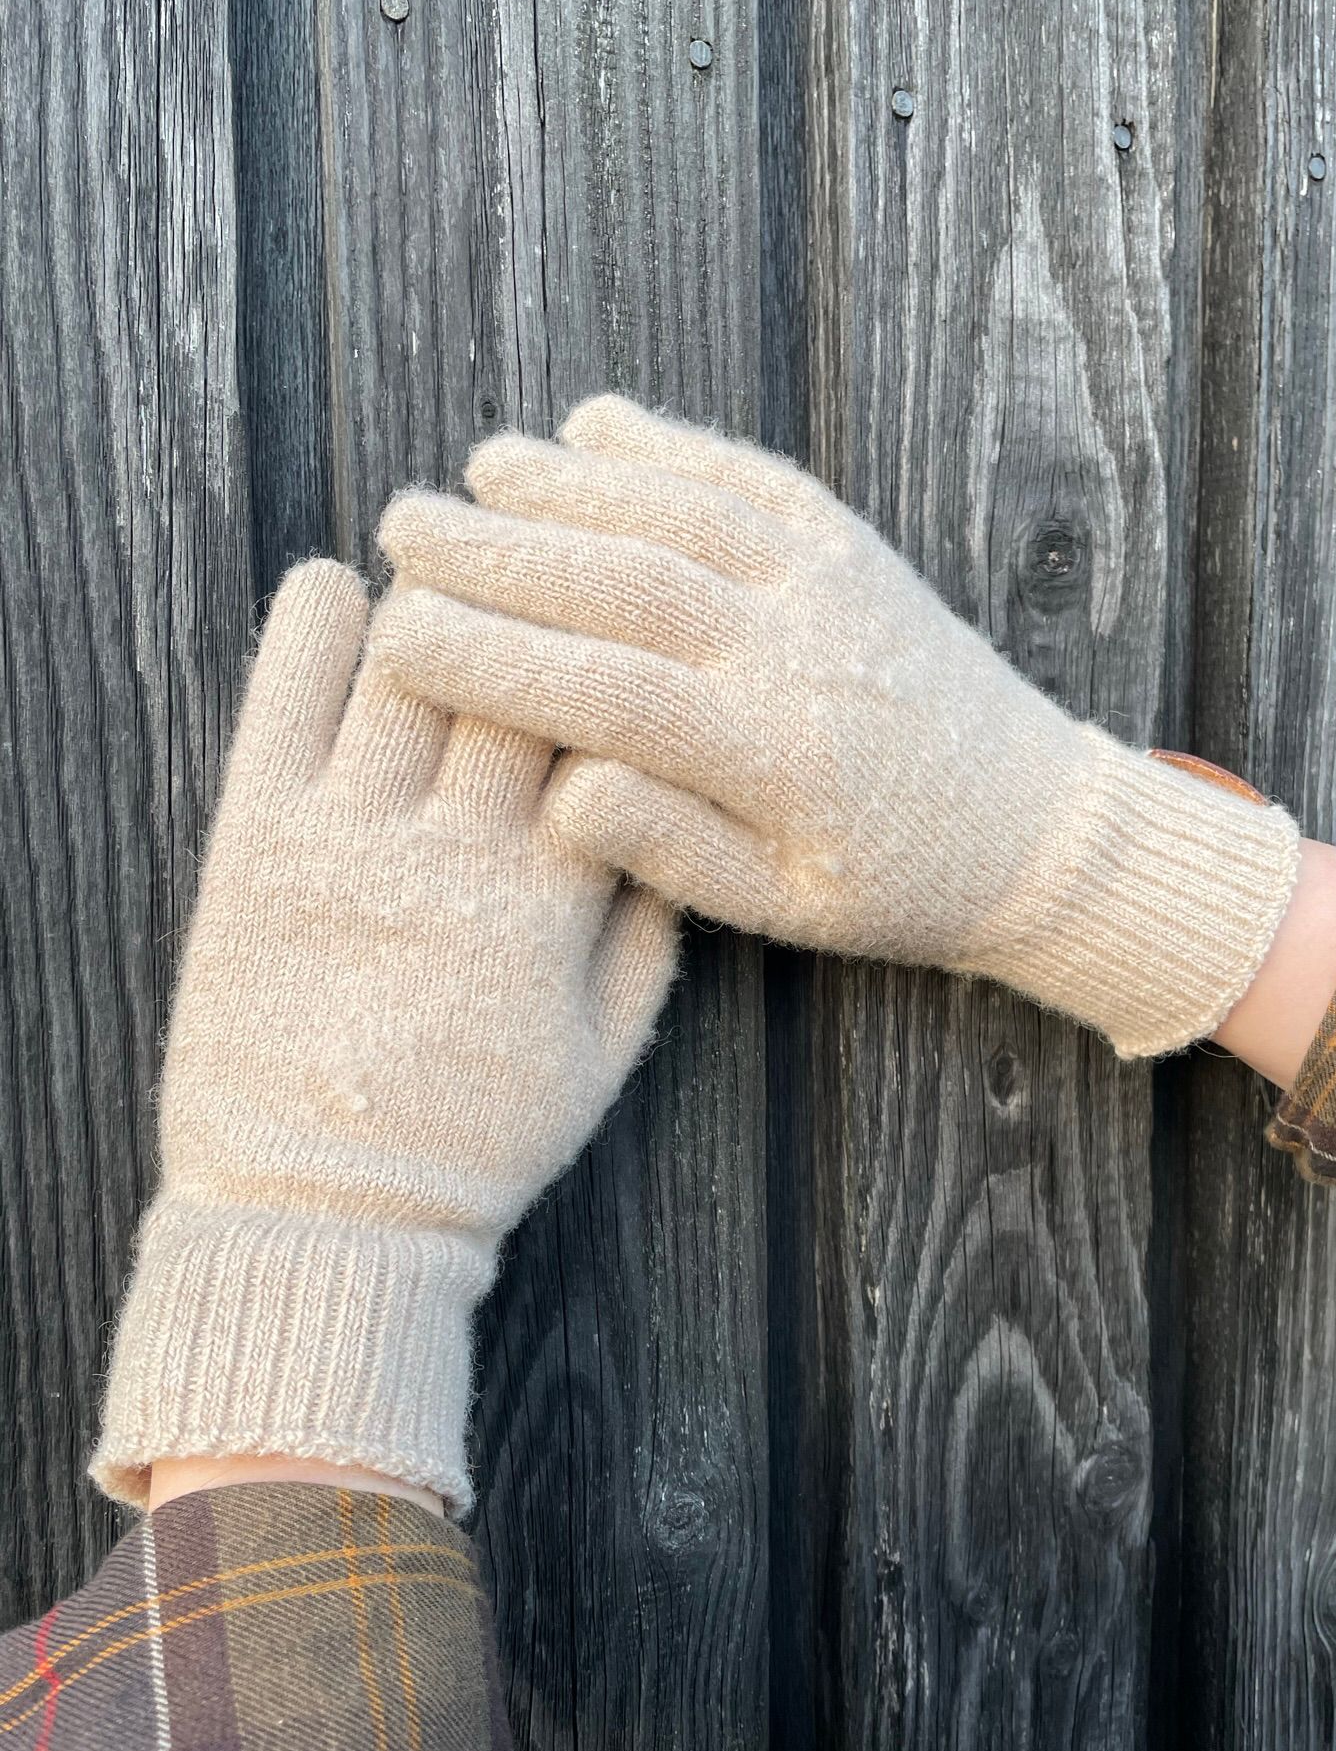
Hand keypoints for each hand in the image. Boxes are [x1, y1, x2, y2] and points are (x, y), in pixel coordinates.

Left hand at [93, 560, 676, 1514]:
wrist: (326, 1217)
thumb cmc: (477, 1141)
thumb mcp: (603, 1056)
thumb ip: (648, 932)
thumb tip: (665, 810)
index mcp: (552, 905)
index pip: (600, 733)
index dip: (612, 655)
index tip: (622, 601)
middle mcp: (457, 858)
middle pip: (506, 683)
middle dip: (524, 596)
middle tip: (526, 533)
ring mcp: (348, 848)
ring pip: (400, 677)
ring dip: (424, 593)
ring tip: (435, 538)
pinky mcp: (255, 853)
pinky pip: (277, 713)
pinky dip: (300, 635)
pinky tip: (326, 584)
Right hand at [373, 397, 1298, 1059]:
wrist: (1030, 824)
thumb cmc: (892, 883)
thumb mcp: (787, 911)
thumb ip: (675, 853)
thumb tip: (564, 793)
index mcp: (776, 759)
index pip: (606, 694)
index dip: (494, 661)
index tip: (399, 639)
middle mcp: (799, 653)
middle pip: (626, 581)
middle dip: (502, 550)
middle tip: (401, 529)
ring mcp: (829, 582)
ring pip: (680, 510)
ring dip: (570, 483)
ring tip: (474, 471)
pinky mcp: (850, 543)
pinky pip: (748, 474)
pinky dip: (666, 443)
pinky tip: (591, 428)